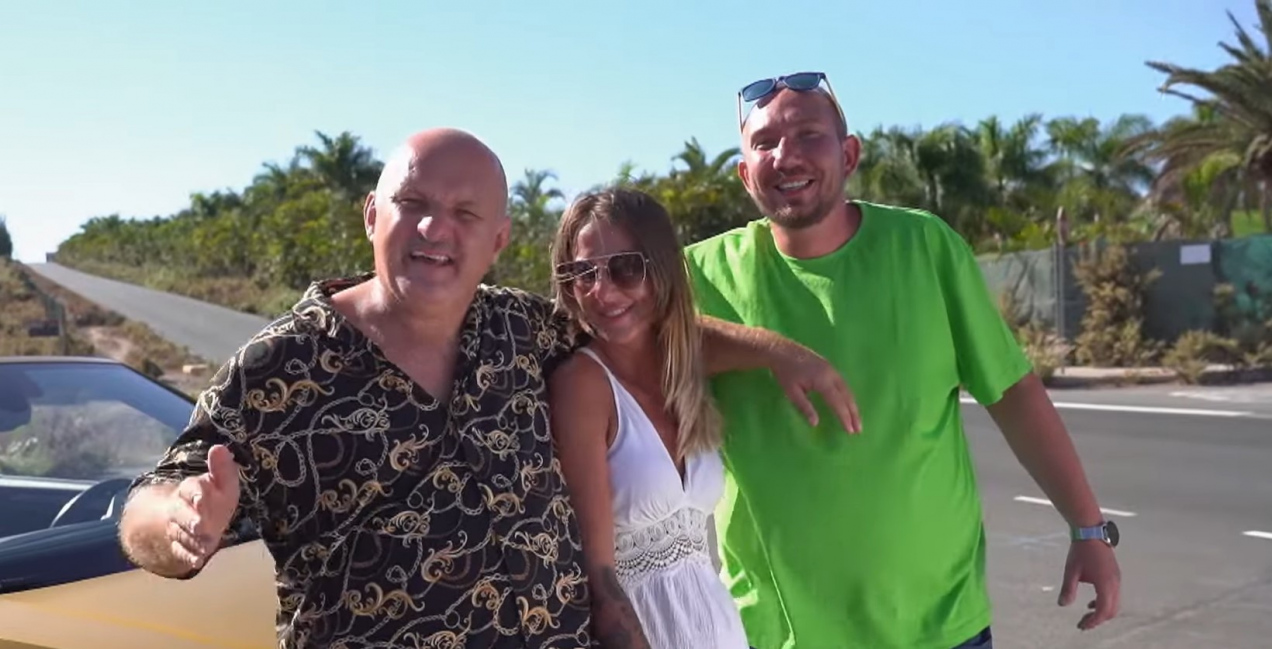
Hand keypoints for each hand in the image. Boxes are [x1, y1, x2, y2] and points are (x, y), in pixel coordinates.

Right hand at [166, 444, 240, 569]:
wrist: (192, 517)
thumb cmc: (214, 497)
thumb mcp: (222, 483)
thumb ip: (222, 469)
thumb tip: (219, 448)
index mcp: (191, 489)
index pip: (191, 489)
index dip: (196, 493)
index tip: (201, 499)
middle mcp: (180, 508)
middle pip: (181, 513)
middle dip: (191, 520)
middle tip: (201, 526)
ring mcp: (178, 528)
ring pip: (181, 533)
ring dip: (193, 540)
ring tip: (207, 545)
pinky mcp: (179, 545)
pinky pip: (181, 551)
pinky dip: (189, 556)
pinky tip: (198, 560)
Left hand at [770, 343, 861, 432]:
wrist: (781, 350)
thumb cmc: (784, 372)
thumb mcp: (791, 392)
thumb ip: (805, 407)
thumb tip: (816, 424)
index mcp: (822, 380)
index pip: (837, 402)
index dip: (845, 417)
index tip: (850, 431)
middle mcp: (831, 374)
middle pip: (847, 396)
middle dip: (854, 413)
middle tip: (858, 429)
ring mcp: (832, 369)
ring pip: (847, 389)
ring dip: (853, 405)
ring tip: (856, 420)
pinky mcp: (829, 366)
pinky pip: (843, 383)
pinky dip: (848, 395)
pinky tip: (848, 403)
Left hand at [1059, 539, 1120, 629]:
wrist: (1091, 532)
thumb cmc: (1080, 551)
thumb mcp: (1071, 571)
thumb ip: (1068, 589)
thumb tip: (1063, 604)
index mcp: (1105, 584)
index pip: (1103, 610)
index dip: (1094, 621)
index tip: (1082, 626)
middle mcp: (1115, 583)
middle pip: (1112, 610)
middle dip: (1098, 619)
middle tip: (1083, 624)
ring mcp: (1117, 579)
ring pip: (1115, 603)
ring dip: (1102, 612)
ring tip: (1087, 616)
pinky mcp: (1115, 575)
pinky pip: (1114, 595)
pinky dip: (1105, 603)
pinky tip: (1091, 602)